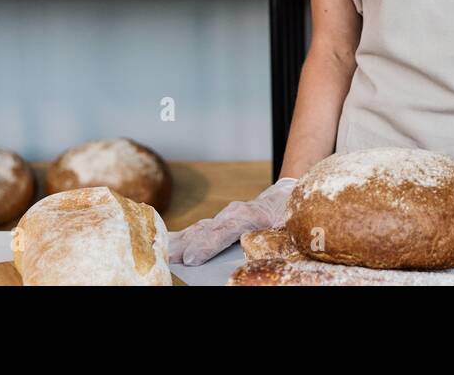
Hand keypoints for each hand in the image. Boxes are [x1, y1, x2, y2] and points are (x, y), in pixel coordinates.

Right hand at [168, 176, 297, 265]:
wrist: (289, 193)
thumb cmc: (293, 214)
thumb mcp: (294, 227)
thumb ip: (280, 239)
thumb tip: (278, 254)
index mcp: (253, 215)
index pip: (227, 230)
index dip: (208, 245)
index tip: (192, 259)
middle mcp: (234, 213)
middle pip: (206, 230)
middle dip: (186, 245)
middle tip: (168, 259)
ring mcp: (225, 216)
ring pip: (198, 230)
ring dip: (179, 242)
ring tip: (160, 253)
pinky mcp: (219, 221)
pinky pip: (198, 230)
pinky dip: (180, 237)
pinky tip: (165, 245)